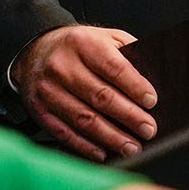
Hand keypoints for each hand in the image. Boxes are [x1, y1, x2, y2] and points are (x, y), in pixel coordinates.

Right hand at [11, 25, 156, 161]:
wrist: (35, 50)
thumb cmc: (78, 47)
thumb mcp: (103, 37)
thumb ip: (127, 53)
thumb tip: (153, 80)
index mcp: (82, 43)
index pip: (113, 67)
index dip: (135, 87)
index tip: (151, 102)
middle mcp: (62, 65)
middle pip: (100, 96)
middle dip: (129, 116)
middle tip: (148, 129)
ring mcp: (48, 89)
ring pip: (84, 118)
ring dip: (111, 137)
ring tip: (132, 147)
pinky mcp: (39, 109)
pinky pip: (65, 132)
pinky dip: (86, 146)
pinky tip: (103, 152)